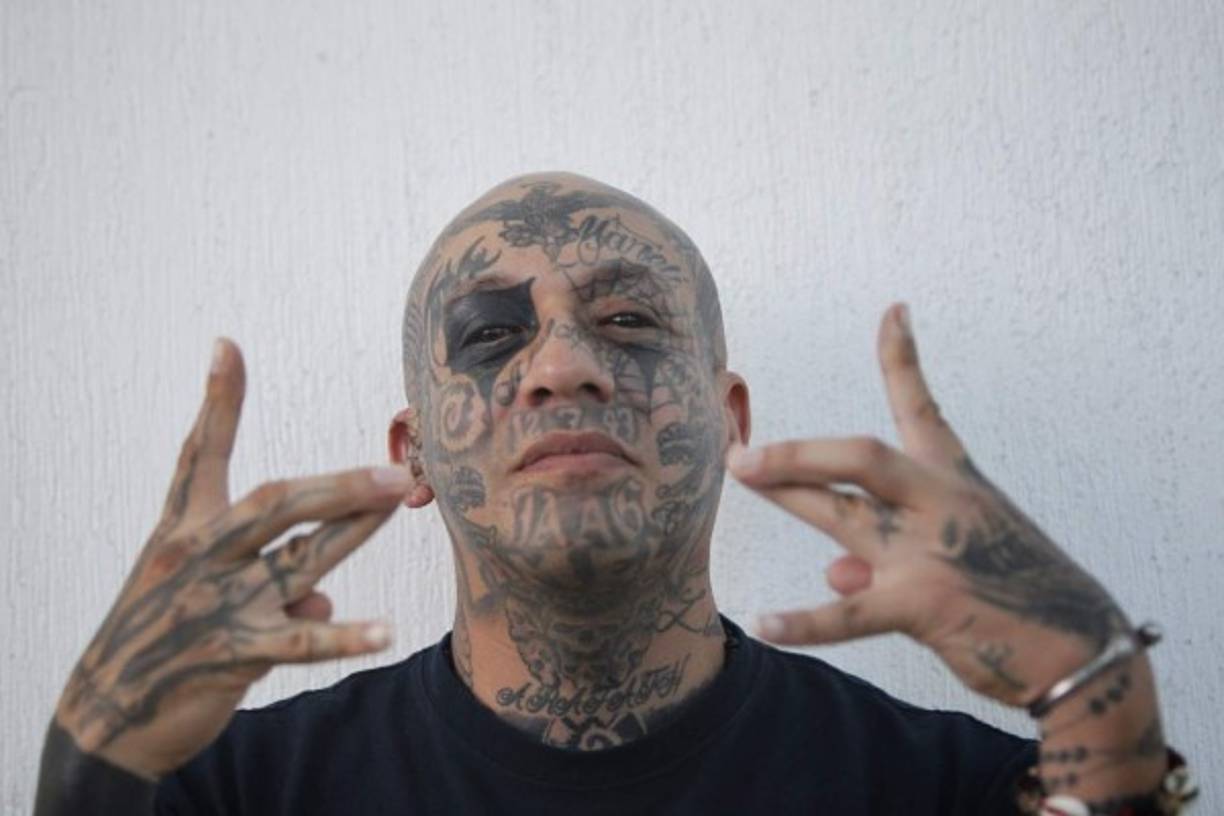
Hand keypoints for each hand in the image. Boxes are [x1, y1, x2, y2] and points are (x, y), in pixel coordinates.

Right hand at [54, 340, 425, 777]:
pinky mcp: (232, 654)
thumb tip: (320, 595)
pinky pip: (301, 640)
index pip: (198, 455)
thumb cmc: (159, 634)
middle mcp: (200, 557)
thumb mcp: (198, 589)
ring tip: (398, 502)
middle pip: (274, 503)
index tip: (226, 345)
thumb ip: (263, 576)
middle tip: (393, 467)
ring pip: (300, 560)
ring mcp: (217, 604)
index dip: (217, 402)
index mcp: (184, 530)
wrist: (109, 711)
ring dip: (354, 531)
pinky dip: (345, 635)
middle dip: (337, 482)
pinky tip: (386, 631)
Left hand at [728, 304, 1129, 706]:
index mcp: (954, 481)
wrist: (1081, 648)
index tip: (892, 311)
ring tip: (741, 476)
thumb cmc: (1016, 590)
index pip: (923, 409)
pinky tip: (764, 624)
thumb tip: (835, 574)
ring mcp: (930, 553)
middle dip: (799, 450)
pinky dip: (805, 622)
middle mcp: (939, 505)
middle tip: (744, 451)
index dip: (904, 359)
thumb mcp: (958, 552)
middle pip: (861, 457)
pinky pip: (849, 614)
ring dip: (787, 495)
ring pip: (843, 516)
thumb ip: (887, 554)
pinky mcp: (924, 605)